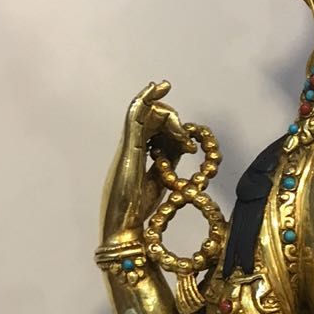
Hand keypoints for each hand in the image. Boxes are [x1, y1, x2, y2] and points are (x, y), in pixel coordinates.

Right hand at [103, 81, 196, 236]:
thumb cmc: (137, 210)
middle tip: (189, 144)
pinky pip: (135, 115)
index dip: (175, 127)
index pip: (157, 129)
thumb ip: (168, 165)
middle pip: (153, 118)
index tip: (190, 146)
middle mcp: (133, 146)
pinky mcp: (129, 146)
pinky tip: (158, 87)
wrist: (123, 227)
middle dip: (175, 123)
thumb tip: (182, 149)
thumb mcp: (160, 182)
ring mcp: (129, 144)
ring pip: (147, 113)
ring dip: (169, 116)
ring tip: (184, 136)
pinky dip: (146, 98)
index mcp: (140, 155)